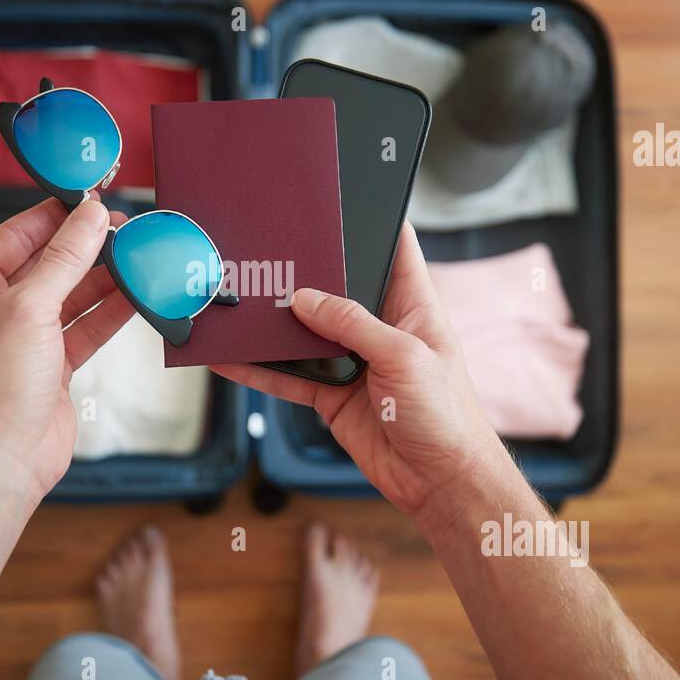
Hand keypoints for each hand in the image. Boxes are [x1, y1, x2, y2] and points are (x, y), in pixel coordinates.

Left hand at [0, 196, 133, 497]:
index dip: (55, 215)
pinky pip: (85, 328)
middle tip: (125, 227)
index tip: (92, 198)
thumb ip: (64, 258)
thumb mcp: (30, 308)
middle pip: (48, 263)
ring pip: (71, 296)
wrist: (2, 462)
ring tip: (138, 256)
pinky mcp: (52, 366)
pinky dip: (111, 313)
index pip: (16, 235)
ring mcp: (25, 339)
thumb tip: (90, 215)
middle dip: (86, 247)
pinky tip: (137, 296)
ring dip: (104, 279)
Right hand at [213, 222, 504, 518]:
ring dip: (274, 324)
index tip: (338, 198)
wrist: (440, 482)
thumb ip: (353, 324)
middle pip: (336, 288)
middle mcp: (380, 328)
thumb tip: (306, 299)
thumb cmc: (447, 416)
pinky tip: (232, 359)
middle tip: (266, 253)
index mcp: (412, 306)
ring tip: (237, 303)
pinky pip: (289, 375)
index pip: (394, 248)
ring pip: (305, 332)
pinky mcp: (332, 394)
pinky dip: (260, 369)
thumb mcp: (404, 357)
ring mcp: (353, 361)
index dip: (372, 220)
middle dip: (304, 274)